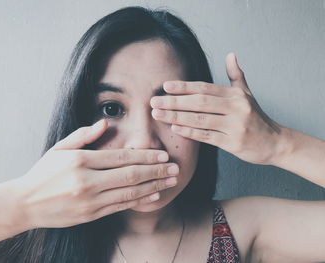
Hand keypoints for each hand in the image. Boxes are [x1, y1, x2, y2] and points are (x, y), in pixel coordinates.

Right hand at [14, 119, 178, 228]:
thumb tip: (105, 122)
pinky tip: (153, 195)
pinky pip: (120, 206)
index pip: (121, 157)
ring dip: (153, 186)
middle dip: (156, 171)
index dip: (145, 156)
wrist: (24, 204)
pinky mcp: (91, 215)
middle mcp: (87, 181)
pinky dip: (139, 200)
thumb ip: (84, 136)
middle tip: (174, 167)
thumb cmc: (43, 173)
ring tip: (170, 181)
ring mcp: (90, 201)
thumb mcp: (60, 149)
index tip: (162, 154)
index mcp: (80, 161)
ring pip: (129, 192)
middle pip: (130, 175)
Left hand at [150, 53, 282, 164]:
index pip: (205, 88)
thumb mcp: (248, 94)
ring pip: (200, 119)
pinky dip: (190, 133)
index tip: (165, 87)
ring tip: (157, 115)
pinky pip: (207, 137)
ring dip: (176, 117)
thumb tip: (231, 54)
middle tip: (154, 102)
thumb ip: (236, 75)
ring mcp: (235, 126)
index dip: (184, 87)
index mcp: (236, 95)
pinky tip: (174, 129)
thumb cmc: (256, 118)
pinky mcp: (234, 143)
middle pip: (199, 102)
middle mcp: (236, 108)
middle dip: (174, 102)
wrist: (275, 143)